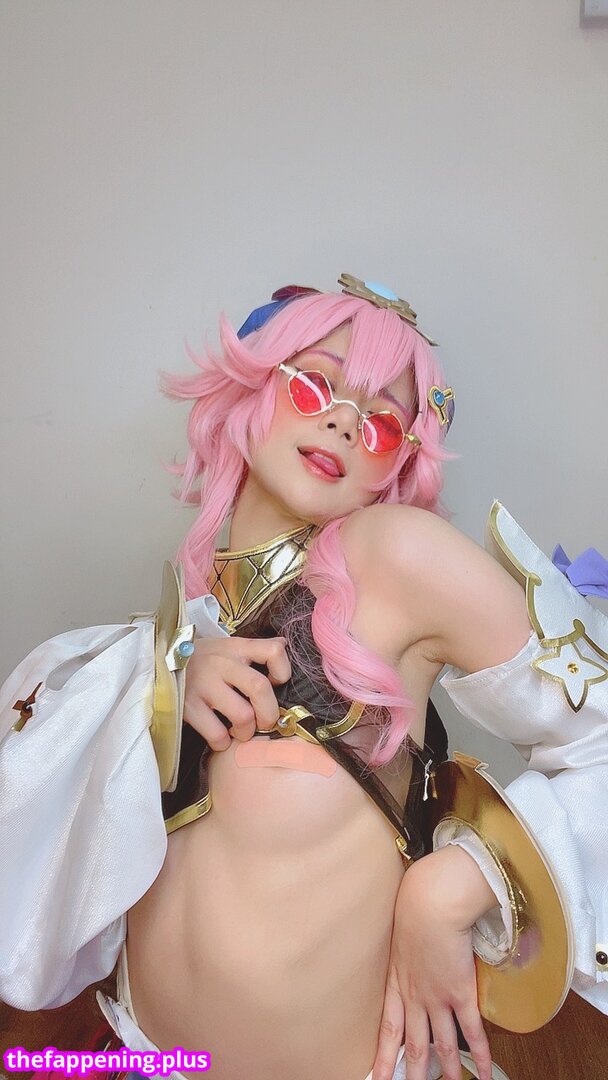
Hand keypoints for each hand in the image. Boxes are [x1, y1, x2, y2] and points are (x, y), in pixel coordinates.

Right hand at [184, 635, 290, 750]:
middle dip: (269, 713)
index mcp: (235, 648)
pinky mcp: (188, 707)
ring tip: (240, 731)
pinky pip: (217, 734)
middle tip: (264, 722)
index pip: (273, 651)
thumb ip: (254, 648)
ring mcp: (205, 686)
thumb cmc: (200, 658)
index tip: (276, 683)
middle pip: (260, 688)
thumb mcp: (225, 646)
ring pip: (242, 716)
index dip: (282, 671)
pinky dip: (222, 743)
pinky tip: (219, 737)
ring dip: (246, 731)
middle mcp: (222, 664)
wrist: (155, 661)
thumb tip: (283, 643)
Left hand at [372, 846, 496, 1079]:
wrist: (432, 901)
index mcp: (397, 981)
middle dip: (412, 1073)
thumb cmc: (416, 905)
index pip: (388, 1028)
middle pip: (412, 1044)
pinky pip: (470, 1032)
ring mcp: (437, 997)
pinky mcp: (460, 992)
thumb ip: (407, 946)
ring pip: (439, 1044)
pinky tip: (482, 1073)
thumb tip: (414, 946)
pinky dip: (478, 1055)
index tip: (378, 1077)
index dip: (383, 1056)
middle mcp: (414, 995)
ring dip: (445, 1070)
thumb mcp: (401, 931)